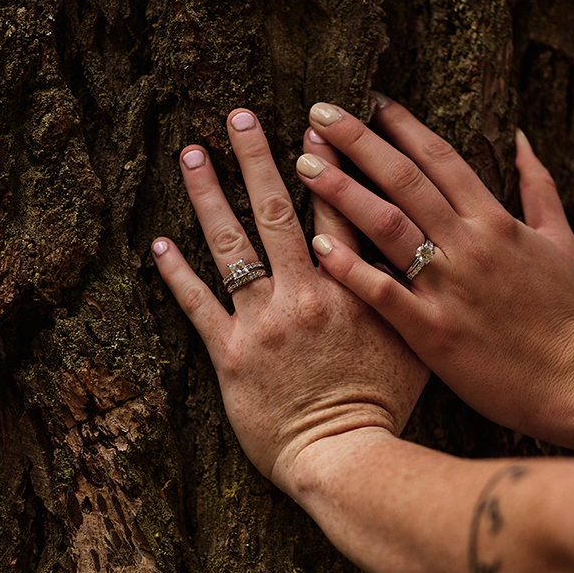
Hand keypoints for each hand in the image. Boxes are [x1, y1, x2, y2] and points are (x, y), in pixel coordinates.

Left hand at [152, 109, 428, 485]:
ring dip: (210, 196)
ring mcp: (263, 323)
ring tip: (193, 154)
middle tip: (238, 115)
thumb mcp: (414, 344)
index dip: (326, 163)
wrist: (346, 457)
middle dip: (257, 158)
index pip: (337, 211)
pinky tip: (159, 242)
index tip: (314, 122)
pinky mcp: (231, 353)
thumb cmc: (384, 406)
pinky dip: (177, 273)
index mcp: (352, 290)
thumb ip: (406, 294)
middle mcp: (305, 296)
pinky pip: (198, 305)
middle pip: (276, 213)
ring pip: (231, 247)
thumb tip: (415, 251)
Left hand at [296, 97, 573, 443]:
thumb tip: (521, 137)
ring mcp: (448, 286)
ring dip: (343, 190)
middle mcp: (469, 244)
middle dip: (359, 141)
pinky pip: (382, 291)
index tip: (370, 100)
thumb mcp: (561, 241)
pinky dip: (350, 266)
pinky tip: (318, 243)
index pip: (440, 158)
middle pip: (404, 179)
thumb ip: (540, 186)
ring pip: (387, 224)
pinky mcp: (431, 329)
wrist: (571, 382)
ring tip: (304, 163)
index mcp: (495, 219)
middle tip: (319, 111)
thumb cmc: (563, 313)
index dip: (402, 125)